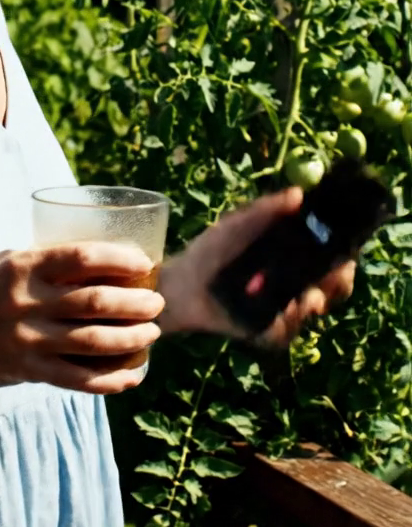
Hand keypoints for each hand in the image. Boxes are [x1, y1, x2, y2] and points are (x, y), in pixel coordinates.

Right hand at [0, 242, 165, 395]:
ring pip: (94, 341)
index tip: (144, 262)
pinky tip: (132, 375)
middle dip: (137, 303)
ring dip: (132, 338)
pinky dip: (110, 380)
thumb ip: (41, 262)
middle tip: (157, 302)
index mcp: (22, 267)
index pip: (81, 257)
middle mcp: (26, 303)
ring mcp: (27, 340)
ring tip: (152, 333)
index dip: (120, 259)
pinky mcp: (26, 371)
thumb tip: (95, 257)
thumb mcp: (1, 264)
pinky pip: (77, 379)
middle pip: (96, 302)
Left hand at [158, 186, 355, 346]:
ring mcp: (284, 311)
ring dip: (305, 304)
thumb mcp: (238, 224)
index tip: (343, 259)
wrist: (182, 283)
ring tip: (294, 299)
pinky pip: (284, 332)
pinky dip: (281, 324)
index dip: (345, 262)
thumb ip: (267, 209)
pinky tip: (273, 313)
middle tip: (323, 283)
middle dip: (336, 287)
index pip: (335, 261)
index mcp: (295, 258)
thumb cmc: (212, 249)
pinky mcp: (268, 332)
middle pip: (335, 290)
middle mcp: (296, 284)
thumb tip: (298, 194)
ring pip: (311, 312)